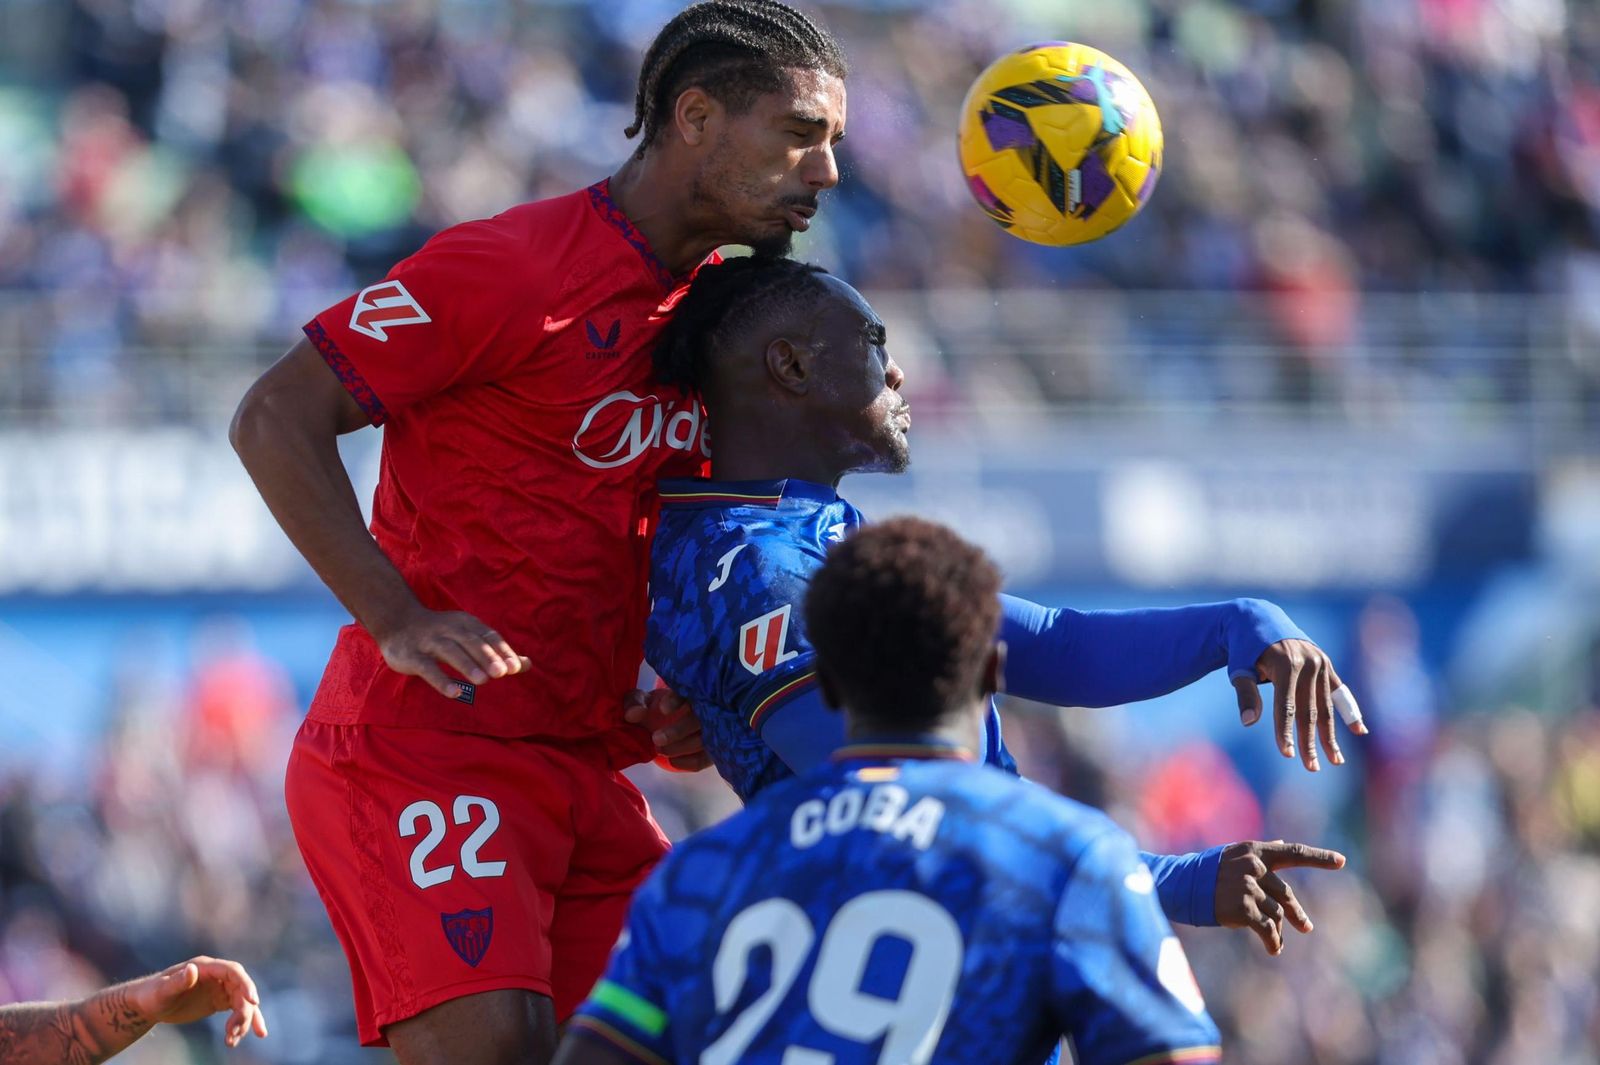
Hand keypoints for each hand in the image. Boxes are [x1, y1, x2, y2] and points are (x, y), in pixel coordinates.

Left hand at [131, 956, 268, 1046]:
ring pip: (242, 1003)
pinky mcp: (219, 1001)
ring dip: (243, 1022)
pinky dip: (242, 1024)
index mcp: (206, 967)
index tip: (253, 1001)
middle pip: (241, 990)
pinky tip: (238, 1038)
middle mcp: (217, 976)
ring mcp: (220, 988)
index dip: (246, 984)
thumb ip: (178, 981)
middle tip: (233, 1032)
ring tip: (231, 1041)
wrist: (149, 1005)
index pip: (233, 972)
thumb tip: (192, 969)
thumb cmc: (152, 994)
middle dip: (243, 1011)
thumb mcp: (163, 990)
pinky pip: (237, 1011)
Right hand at [372, 606, 532, 699]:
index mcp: (465, 624)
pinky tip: (455, 692)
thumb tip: (527, 665)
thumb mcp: (468, 637)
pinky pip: (427, 668)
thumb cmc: (441, 634)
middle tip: (502, 673)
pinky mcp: (411, 655)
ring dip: (467, 665)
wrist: (397, 622)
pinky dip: (441, 679)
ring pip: (450, 651)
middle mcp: (449, 629)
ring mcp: (428, 641)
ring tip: (483, 681)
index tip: (515, 667)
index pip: (488, 636)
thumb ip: (495, 651)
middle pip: (470, 642)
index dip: (501, 651)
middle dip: (487, 657)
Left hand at [624, 687, 711, 771]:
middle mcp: (707, 706)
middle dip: (678, 731)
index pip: (689, 691)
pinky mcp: (713, 747)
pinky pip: (705, 758)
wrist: (670, 719)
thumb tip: (633, 715)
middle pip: (700, 719)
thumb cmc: (659, 706)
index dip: (677, 700)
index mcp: (689, 689)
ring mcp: (714, 727)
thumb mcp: (645, 700)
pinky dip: (689, 762)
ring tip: (659, 750)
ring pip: (704, 740)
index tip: (662, 708)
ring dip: (681, 747)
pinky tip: (672, 760)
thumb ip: (634, 703)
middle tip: (656, 739)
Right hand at [1214, 840, 1345, 955]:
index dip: (1319, 857)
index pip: (1294, 852)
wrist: (1182, 885)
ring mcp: (1249, 887)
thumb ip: (1261, 854)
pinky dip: (1273, 941)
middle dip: (1296, 914)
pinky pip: (1267, 928)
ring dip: (1277, 930)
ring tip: (1275, 942)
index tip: (1342, 861)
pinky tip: (1273, 949)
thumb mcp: (1234, 855)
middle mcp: (1255, 866)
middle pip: (1285, 894)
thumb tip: (1282, 843)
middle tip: (1306, 927)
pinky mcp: (1244, 908)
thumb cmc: (1208, 870)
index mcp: (1255, 851)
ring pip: (1276, 913)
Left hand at [1233, 638, 1366, 770]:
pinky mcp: (1326, 664)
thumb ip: (1245, 694)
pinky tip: (1359, 730)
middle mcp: (1308, 663)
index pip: (1287, 706)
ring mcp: (1320, 663)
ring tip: (1334, 760)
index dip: (1286, 731)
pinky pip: (1339, 691)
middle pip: (1310, 710)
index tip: (1287, 754)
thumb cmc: (1244, 648)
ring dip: (1330, 734)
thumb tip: (1249, 723)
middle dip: (1310, 741)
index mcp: (1285, 663)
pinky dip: (1349, 711)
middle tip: (1311, 767)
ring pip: (1325, 705)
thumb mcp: (1238, 667)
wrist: (1259, 618)